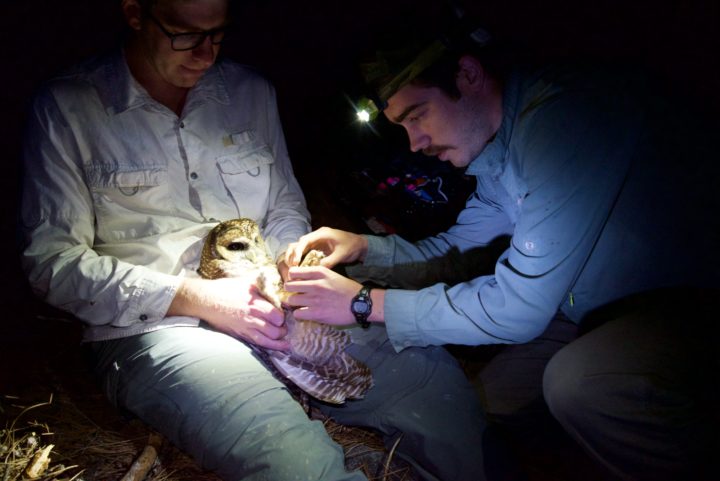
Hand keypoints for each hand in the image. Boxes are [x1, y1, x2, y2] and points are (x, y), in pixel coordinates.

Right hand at [169, 276, 289, 350]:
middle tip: (285, 326)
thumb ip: (262, 283)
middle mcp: (252, 317)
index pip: (277, 315)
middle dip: (283, 329)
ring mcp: (246, 327)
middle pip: (275, 329)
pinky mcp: (240, 334)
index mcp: (255, 303)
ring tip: (285, 339)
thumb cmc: (226, 288)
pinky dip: (271, 346)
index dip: (284, 316)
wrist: (206, 300)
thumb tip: (276, 279)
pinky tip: (279, 347)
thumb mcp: (246, 281)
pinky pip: (258, 343)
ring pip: (268, 339)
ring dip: (279, 340)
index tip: (285, 313)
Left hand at [283, 265, 361, 325]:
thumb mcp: (332, 275)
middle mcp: (315, 284)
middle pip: (288, 286)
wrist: (360, 303)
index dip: (291, 278)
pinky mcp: (316, 313)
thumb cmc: (347, 289)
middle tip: (295, 294)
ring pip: (291, 300)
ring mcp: (315, 299)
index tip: (295, 282)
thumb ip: (316, 275)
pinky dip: (300, 314)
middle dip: (290, 291)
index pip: (293, 272)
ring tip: (300, 305)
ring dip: (294, 303)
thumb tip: (300, 279)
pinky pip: (297, 314)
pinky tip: (305, 313)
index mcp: (319, 273)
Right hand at [284, 227, 367, 268]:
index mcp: (322, 234)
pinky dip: (300, 260)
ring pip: (299, 248)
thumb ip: (331, 261)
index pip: (304, 240)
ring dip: (294, 257)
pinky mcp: (317, 248)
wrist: (360, 245)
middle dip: (292, 255)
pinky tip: (299, 269)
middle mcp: (316, 236)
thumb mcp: (342, 254)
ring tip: (293, 269)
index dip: (298, 251)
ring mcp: (316, 242)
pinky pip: (304, 253)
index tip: (295, 263)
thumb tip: (318, 268)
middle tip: (292, 268)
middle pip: (298, 243)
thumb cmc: (352, 247)